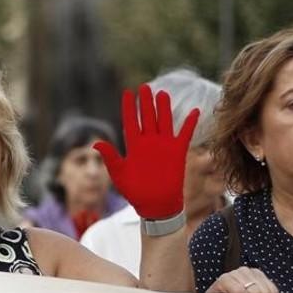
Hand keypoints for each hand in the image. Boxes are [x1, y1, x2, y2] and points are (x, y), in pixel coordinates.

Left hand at [93, 84, 198, 220]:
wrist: (155, 206)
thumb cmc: (135, 193)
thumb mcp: (119, 175)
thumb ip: (111, 157)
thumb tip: (97, 143)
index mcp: (134, 146)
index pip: (131, 121)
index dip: (129, 107)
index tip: (127, 93)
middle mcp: (149, 143)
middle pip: (147, 117)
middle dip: (146, 103)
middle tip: (144, 87)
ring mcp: (164, 146)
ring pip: (164, 121)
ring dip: (163, 108)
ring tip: (162, 94)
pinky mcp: (177, 152)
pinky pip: (185, 134)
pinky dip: (190, 123)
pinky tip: (195, 111)